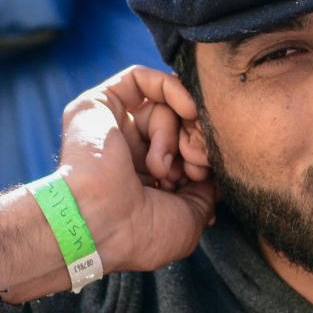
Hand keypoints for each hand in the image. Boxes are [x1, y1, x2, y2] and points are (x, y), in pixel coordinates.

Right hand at [57, 66, 214, 273]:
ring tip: (161, 168)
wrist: (97, 224)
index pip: (186, 150)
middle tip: (192, 168)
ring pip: (163, 107)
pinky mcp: (98, 105)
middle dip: (192, 143)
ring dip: (173, 135)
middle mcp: (129, 153)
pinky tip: (187, 109)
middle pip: (178, 125)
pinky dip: (171, 88)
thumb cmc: (141, 233)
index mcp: (146, 182)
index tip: (206, 178)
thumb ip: (206, 190)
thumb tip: (214, 171)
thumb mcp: (190, 219)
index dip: (203, 157)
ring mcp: (112, 128)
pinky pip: (141, 78)